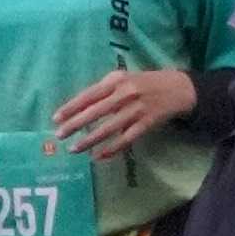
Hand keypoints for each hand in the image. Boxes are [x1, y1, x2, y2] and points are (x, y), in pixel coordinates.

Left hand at [49, 62, 196, 161]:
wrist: (178, 88)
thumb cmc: (144, 83)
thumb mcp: (124, 79)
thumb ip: (104, 89)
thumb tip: (80, 106)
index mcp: (117, 81)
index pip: (89, 95)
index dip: (71, 107)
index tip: (56, 118)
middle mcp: (125, 94)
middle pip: (95, 111)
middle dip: (75, 124)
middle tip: (60, 135)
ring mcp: (136, 110)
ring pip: (108, 128)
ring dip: (90, 140)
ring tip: (74, 149)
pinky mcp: (147, 124)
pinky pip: (125, 139)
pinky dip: (112, 148)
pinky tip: (99, 156)